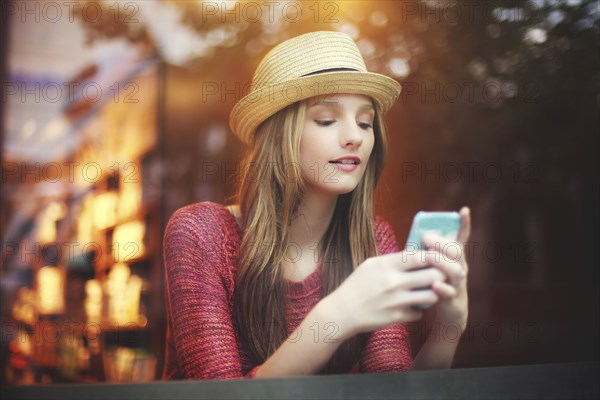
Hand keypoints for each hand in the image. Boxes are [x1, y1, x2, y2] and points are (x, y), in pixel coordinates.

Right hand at [321, 249, 447, 339]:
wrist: (342, 312)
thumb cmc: (356, 285)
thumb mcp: (370, 264)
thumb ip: (392, 259)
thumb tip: (414, 254)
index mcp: (387, 265)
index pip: (420, 256)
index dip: (433, 256)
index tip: (435, 258)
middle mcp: (394, 282)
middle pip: (433, 275)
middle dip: (440, 274)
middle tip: (440, 275)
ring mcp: (397, 301)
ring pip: (431, 296)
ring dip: (433, 293)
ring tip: (428, 291)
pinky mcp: (398, 317)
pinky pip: (419, 313)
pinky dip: (418, 310)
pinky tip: (412, 306)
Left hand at [421, 206, 470, 324]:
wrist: (449, 313)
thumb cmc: (435, 283)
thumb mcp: (433, 266)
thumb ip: (428, 252)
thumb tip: (415, 235)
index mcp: (454, 258)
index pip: (461, 238)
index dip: (464, 224)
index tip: (463, 210)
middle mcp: (459, 268)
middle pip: (456, 252)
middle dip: (442, 243)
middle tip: (426, 237)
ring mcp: (457, 284)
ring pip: (455, 271)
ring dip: (441, 263)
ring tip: (429, 257)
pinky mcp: (453, 300)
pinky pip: (450, 294)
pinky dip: (442, 289)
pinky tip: (435, 285)